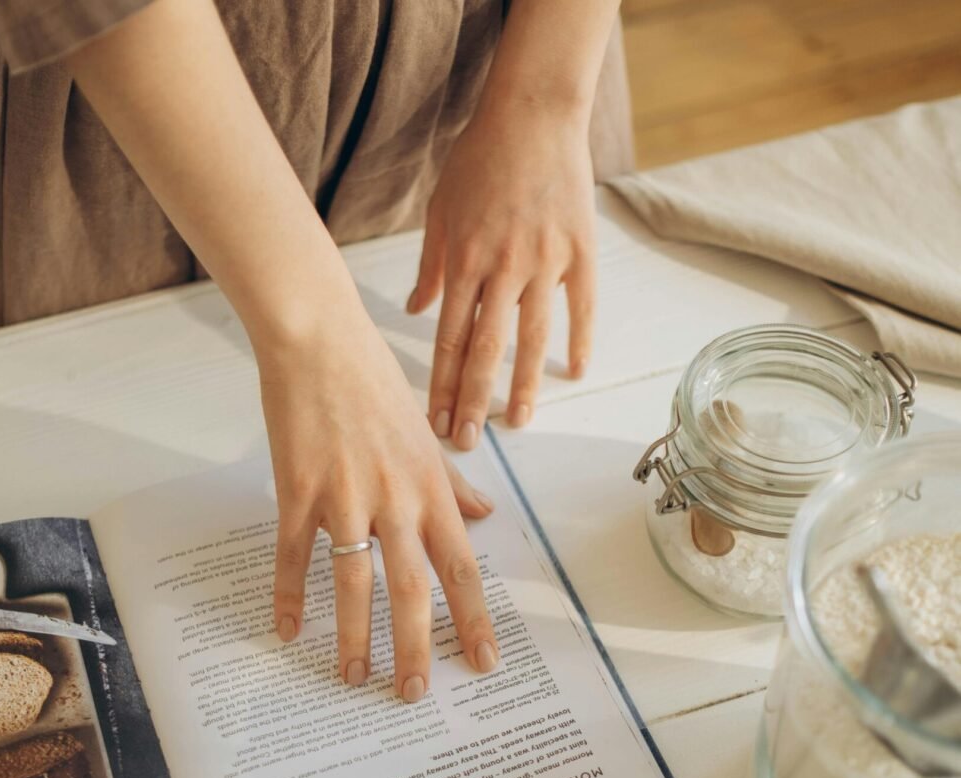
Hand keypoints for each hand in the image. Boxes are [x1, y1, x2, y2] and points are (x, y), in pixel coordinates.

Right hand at [256, 312, 499, 701]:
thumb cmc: (376, 383)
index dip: (474, 618)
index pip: (461, 566)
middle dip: (415, 646)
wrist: (320, 342)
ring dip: (353, 635)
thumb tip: (484, 511)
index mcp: (430, 489)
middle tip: (413, 694)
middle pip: (411, 587)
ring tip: (353, 677)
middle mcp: (394, 500)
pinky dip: (288, 595)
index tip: (483, 662)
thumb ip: (453, 481)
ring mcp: (344, 498)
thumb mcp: (426, 434)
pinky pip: (294, 554)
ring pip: (353, 582)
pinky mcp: (297, 491)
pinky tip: (286, 630)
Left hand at [407, 100, 596, 448]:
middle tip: (469, 441)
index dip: (443, 386)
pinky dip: (580, 340)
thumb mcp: (441, 212)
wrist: (532, 115)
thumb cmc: (479, 161)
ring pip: (532, 337)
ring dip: (524, 384)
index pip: (449, 340)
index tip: (438, 422)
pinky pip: (582, 306)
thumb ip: (431, 268)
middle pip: (485, 349)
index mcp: (465, 261)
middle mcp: (503, 268)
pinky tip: (575, 372)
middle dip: (474, 401)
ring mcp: (545, 261)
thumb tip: (416, 311)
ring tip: (520, 423)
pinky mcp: (580, 251)